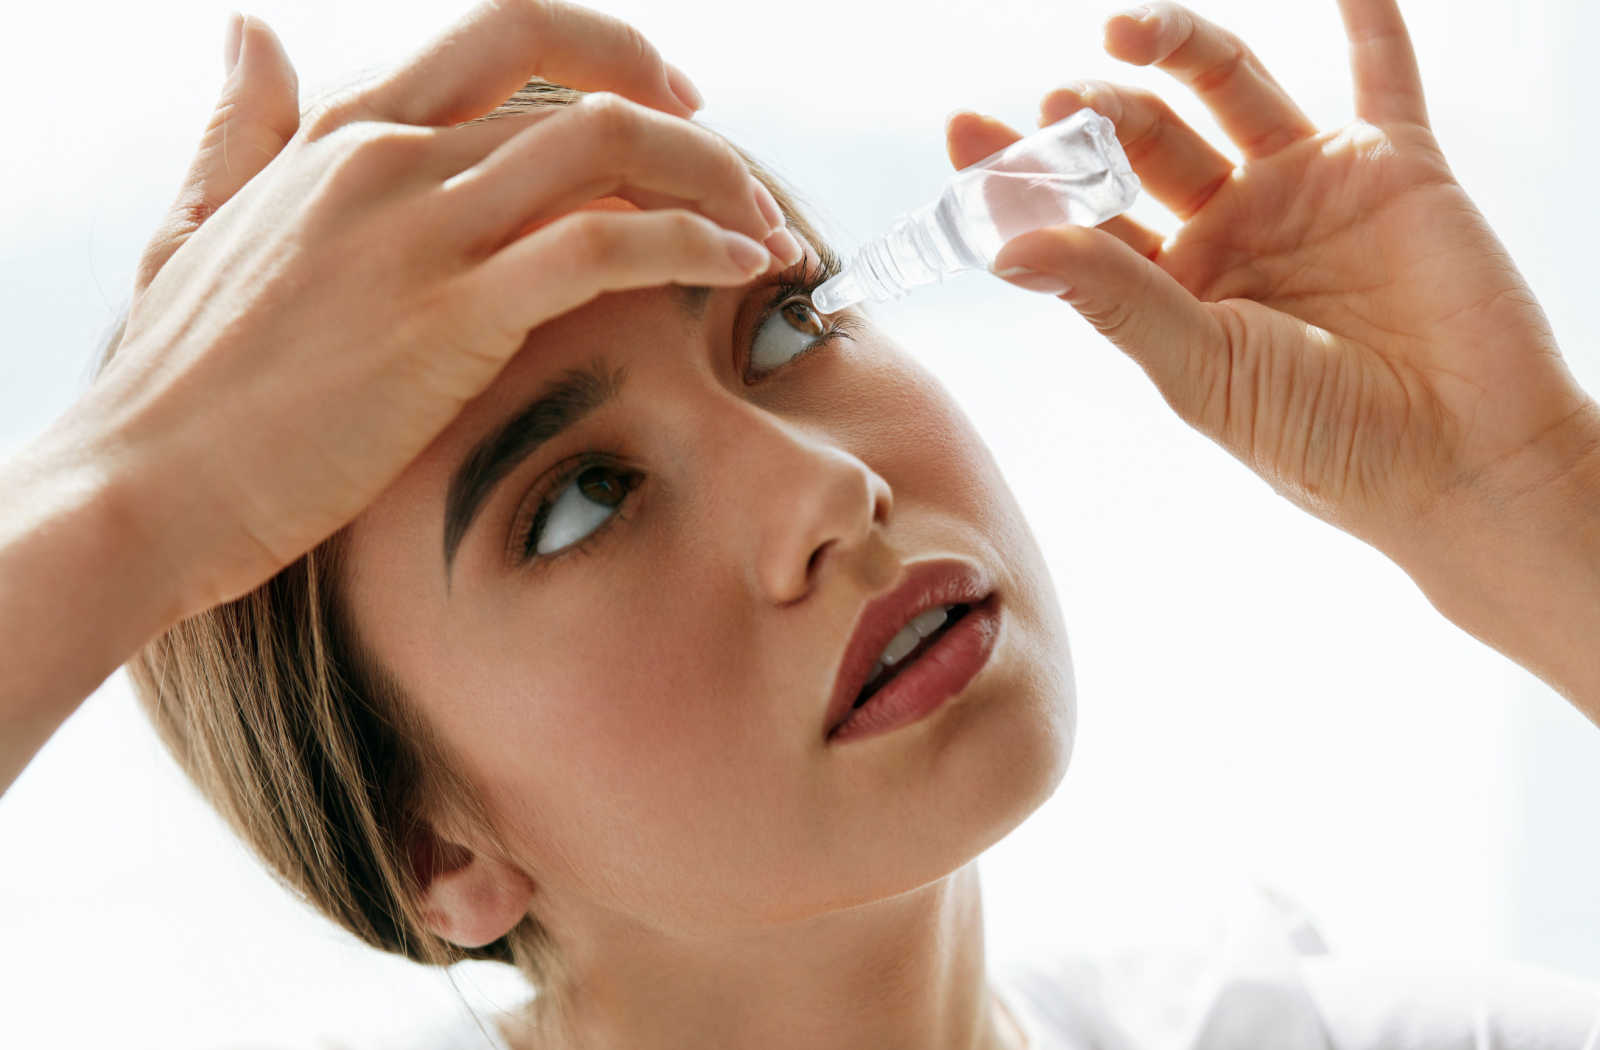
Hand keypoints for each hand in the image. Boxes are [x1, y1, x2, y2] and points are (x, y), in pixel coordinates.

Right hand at [59, 2, 788, 616]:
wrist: (136, 490)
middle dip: (683, 110)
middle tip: (744, 174)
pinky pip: (603, 246)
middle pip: (578, 78)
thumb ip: (242, 131)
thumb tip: (251, 33)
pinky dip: (690, 246)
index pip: (504, 36)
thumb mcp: (198, 227)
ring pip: (610, 148)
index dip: (606, 50)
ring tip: (769, 238)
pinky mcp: (447, 317)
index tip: (671, 99)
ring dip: (714, 183)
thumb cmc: (173, 386)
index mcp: (341, 134)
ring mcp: (417, 231)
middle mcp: (386, 158)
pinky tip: (738, 272)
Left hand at [951, 0, 1599, 576]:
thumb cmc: (1320, 439)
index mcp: (1172, 288)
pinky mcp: (1392, 168)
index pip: (1082, 216)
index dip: (1025, 176)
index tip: (965, 132)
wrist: (1459, 460)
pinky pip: (1381, 74)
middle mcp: (1230, 231)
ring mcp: (1306, 192)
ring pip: (1228, 92)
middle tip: (1063, 105)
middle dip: (1098, 118)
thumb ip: (1110, 295)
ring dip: (1178, 49)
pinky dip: (1367, 19)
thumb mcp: (1198, 366)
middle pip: (1145, 143)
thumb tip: (1005, 244)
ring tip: (1123, 30)